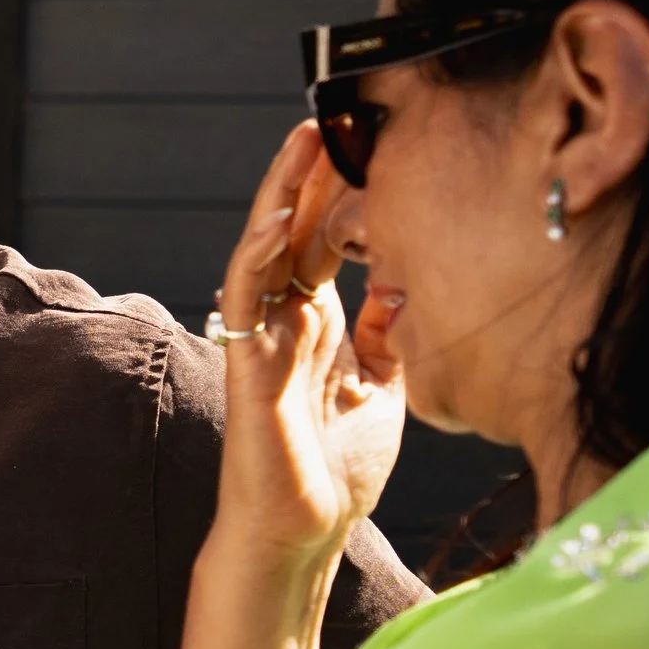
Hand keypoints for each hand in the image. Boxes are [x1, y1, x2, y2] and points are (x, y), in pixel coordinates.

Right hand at [212, 122, 406, 569]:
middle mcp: (283, 322)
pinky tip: (281, 220)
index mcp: (314, 324)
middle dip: (312, 174)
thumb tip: (402, 275)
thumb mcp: (386, 386)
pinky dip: (258, 256)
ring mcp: (261, 339)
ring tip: (303, 140)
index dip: (340, 193)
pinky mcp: (246, 365)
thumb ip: (390, 332)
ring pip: (263, 250)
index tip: (368, 138)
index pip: (322, 241)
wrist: (303, 534)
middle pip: (293, 231)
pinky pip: (246, 300)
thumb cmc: (335, 471)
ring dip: (280, 195)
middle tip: (337, 113)